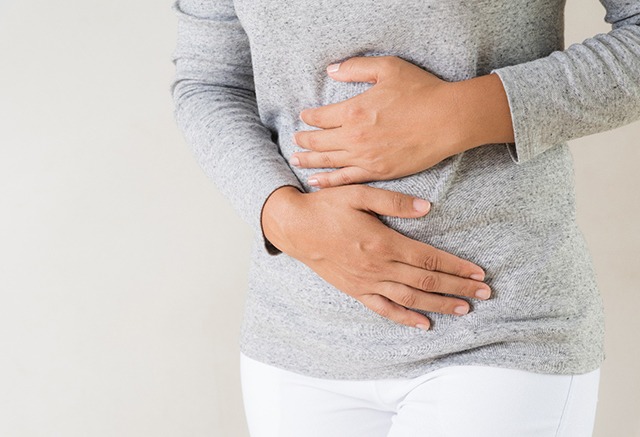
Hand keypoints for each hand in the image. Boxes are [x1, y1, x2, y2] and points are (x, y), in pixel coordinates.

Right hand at [261, 185, 490, 328]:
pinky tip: (424, 325)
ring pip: (410, 299)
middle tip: (485, 293)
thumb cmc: (326, 207)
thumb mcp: (358, 194)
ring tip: (465, 309)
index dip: (456, 267)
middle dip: (458, 288)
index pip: (429, 259)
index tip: (478, 272)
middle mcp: (378, 267)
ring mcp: (366, 282)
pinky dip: (405, 319)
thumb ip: (394, 201)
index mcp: (383, 242)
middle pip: (426, 282)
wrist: (294, 228)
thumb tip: (427, 208)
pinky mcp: (355, 291)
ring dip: (440, 305)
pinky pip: (384, 309)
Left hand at [291, 56, 512, 187]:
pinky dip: (328, 181)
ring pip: (328, 161)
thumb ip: (356, 68)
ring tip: (296, 160)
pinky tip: (316, 181)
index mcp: (354, 110)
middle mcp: (354, 136)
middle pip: (319, 140)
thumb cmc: (421, 91)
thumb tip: (331, 70)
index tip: (303, 116)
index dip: (309, 117)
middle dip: (304, 139)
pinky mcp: (378, 172)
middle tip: (295, 139)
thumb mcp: (388, 67)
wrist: (448, 120)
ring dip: (309, 160)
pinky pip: (346, 179)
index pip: (320, 116)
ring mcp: (365, 157)